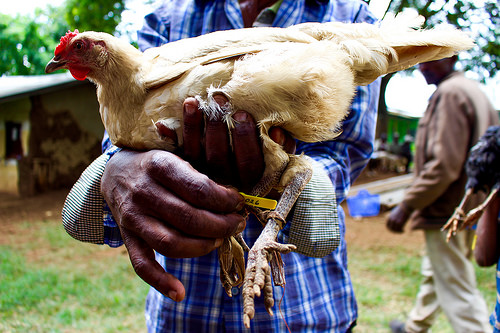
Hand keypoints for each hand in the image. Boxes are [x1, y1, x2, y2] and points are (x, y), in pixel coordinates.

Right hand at [101, 149, 245, 301]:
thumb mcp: (176, 158)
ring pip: (171, 243)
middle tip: (237, 223)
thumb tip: (233, 201)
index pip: (199, 189)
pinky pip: (142, 264)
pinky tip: (179, 293)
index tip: (239, 203)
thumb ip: (200, 177)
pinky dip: (160, 281)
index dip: (225, 200)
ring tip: (220, 240)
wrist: (115, 171)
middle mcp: (144, 192)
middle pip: (189, 218)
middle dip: (221, 225)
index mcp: (160, 166)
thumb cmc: (156, 166)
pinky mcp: (127, 237)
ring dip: (202, 247)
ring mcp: (133, 217)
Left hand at [180, 96, 295, 190]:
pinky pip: (179, 157)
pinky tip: (163, 122)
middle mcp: (226, 183)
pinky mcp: (189, 173)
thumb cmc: (267, 170)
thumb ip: (282, 149)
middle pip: (219, 159)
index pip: (249, 163)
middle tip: (218, 101)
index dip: (245, 139)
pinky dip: (172, 139)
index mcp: (251, 181)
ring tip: (193, 101)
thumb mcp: (280, 162)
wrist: (240, 200)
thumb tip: (277, 132)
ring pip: (197, 157)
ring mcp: (206, 179)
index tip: (242, 114)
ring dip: (194, 128)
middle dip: (218, 128)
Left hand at [386, 202, 412, 232]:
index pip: (387, 226)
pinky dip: (401, 231)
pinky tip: (404, 231)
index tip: (394, 230)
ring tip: (402, 231)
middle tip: (398, 232)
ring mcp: (395, 221)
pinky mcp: (400, 222)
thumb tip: (394, 223)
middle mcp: (391, 219)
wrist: (406, 206)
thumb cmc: (402, 210)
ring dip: (398, 232)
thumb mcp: (395, 213)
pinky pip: (399, 229)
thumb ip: (393, 218)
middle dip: (394, 231)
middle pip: (390, 229)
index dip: (390, 229)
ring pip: (395, 230)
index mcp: (389, 217)